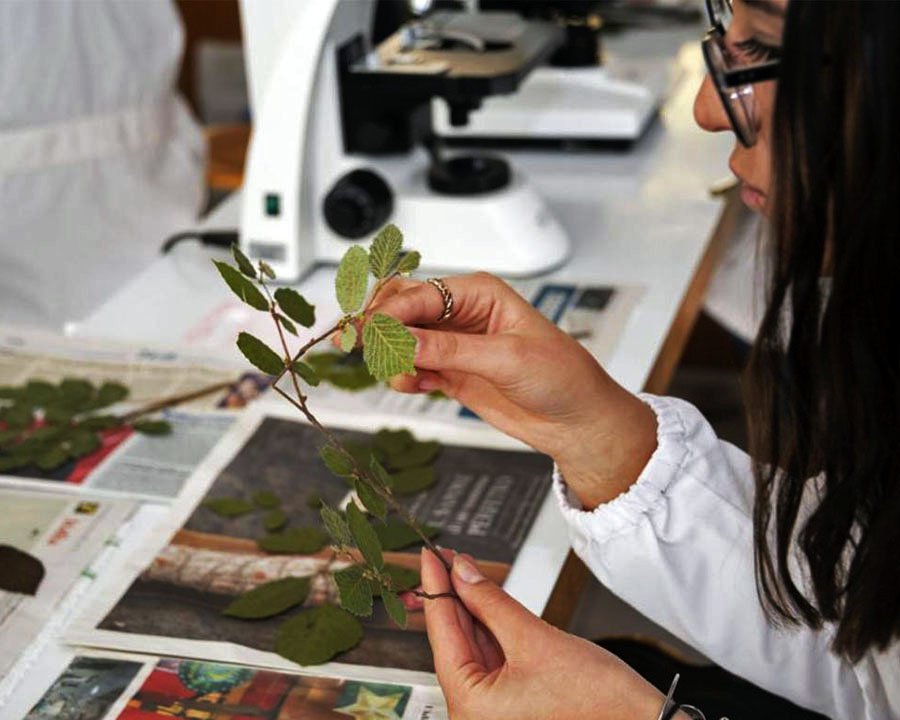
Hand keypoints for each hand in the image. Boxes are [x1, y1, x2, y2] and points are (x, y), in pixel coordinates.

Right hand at [369, 273, 656, 507]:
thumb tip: (402, 340)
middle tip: (359, 348)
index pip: (419, 294)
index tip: (369, 334)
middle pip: (401, 309)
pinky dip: (405, 377)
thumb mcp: (506, 359)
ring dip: (392, 358)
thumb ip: (450, 349)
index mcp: (480, 293)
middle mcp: (462, 313)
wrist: (576, 420)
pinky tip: (417, 386)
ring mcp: (454, 343)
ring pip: (401, 340)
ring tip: (403, 378)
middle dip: (378, 328)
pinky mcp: (451, 371)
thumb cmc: (562, 377)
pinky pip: (411, 367)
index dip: (389, 313)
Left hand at [420, 548, 663, 719]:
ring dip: (471, 609)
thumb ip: (492, 602)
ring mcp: (493, 711)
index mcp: (471, 708)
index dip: (436, 588)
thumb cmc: (599, 702)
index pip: (442, 635)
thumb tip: (462, 573)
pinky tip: (483, 600)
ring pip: (473, 648)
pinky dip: (489, 629)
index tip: (430, 557)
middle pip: (455, 642)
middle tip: (445, 557)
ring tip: (463, 571)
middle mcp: (475, 715)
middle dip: (453, 596)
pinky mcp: (511, 704)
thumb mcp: (536, 639)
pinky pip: (491, 659)